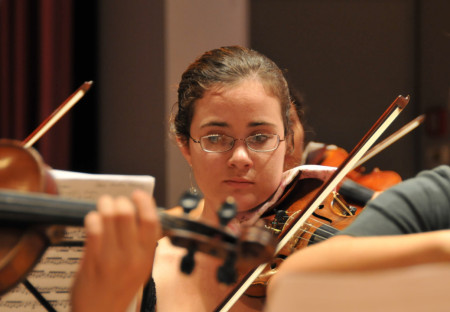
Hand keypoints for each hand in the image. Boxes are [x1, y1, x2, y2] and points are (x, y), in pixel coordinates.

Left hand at [71, 189, 160, 311]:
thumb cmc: (120, 288)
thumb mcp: (141, 266)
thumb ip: (144, 242)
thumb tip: (144, 213)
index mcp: (147, 256)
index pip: (151, 220)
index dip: (144, 202)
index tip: (137, 195)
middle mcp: (132, 256)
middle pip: (127, 213)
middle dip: (119, 201)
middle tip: (114, 202)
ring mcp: (111, 258)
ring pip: (108, 217)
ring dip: (104, 205)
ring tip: (103, 206)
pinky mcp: (92, 260)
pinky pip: (92, 228)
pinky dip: (92, 218)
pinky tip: (92, 221)